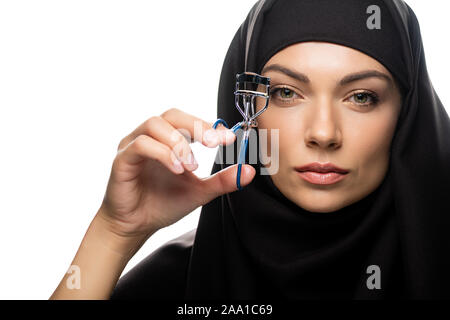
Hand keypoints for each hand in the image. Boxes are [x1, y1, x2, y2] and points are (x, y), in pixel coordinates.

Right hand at [98, 108, 255, 241]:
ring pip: (155, 124)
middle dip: (196, 126)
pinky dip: (162, 154)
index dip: (210, 126)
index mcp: (169, 140)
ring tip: (191, 166)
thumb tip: (249, 172)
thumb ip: (221, 181)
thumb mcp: (199, 192)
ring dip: (179, 143)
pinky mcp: (122, 159)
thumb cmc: (163, 204)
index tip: (230, 138)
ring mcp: (134, 146)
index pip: (189, 121)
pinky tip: (177, 170)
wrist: (135, 226)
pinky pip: (141, 145)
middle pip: (172, 114)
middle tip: (214, 143)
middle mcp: (151, 137)